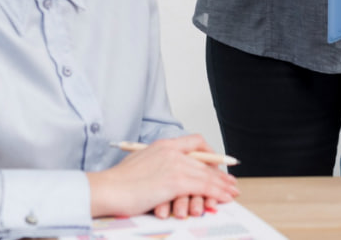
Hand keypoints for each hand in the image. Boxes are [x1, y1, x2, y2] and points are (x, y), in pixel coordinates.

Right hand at [87, 135, 239, 219]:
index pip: (194, 142)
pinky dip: (217, 192)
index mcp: (162, 145)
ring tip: (232, 191)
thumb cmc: (117, 183)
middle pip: (204, 161)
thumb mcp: (140, 165)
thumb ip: (157, 164)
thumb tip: (166, 175)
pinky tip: (224, 198)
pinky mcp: (175, 181)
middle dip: (220, 172)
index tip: (216, 162)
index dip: (209, 153)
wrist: (107, 189)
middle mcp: (171, 151)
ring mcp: (174, 166)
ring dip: (223, 185)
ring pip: (207, 174)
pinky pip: (204, 186)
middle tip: (230, 181)